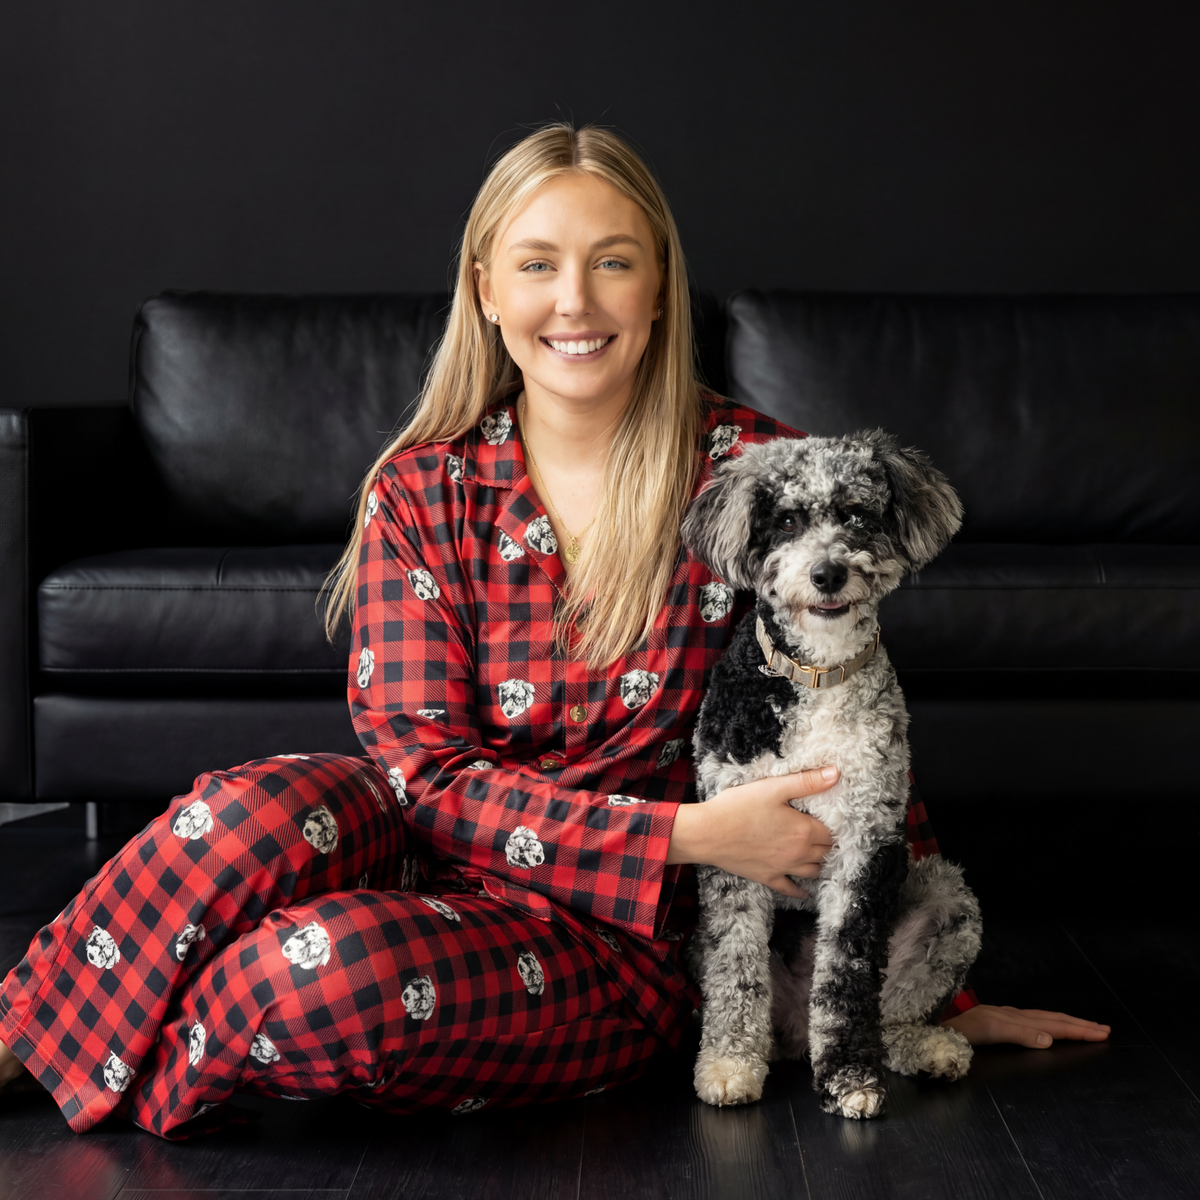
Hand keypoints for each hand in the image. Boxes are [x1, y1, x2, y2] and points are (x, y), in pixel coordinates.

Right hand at [667, 767, 837, 897]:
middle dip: (831, 844)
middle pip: (827, 852)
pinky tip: (804, 890)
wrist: (708, 833)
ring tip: (822, 857)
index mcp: (803, 830)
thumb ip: (807, 782)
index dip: (836, 826)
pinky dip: (801, 891)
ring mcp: (784, 868)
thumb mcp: (773, 787)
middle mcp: (799, 853)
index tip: (835, 820)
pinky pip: (791, 889)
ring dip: (821, 864)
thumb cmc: (738, 807)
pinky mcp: (768, 878)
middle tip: (830, 836)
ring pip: (814, 872)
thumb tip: (835, 774)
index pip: (832, 832)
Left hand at [944, 1004, 1110, 1047]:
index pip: (1053, 1023)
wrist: (929, 1021)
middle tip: (1104, 1029)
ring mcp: (1002, 1015)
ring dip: (1065, 1022)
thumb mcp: (987, 1032)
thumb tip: (1050, 1039)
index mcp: (1013, 1018)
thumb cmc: (956, 1029)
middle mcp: (1010, 1014)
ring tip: (1084, 1026)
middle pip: (1051, 1018)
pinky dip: (1047, 1022)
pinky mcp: (994, 1019)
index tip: (1102, 1033)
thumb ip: (1018, 1034)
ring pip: (1041, 1017)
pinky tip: (1047, 1026)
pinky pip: (1029, 1019)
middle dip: (1078, 1024)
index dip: (1078, 1029)